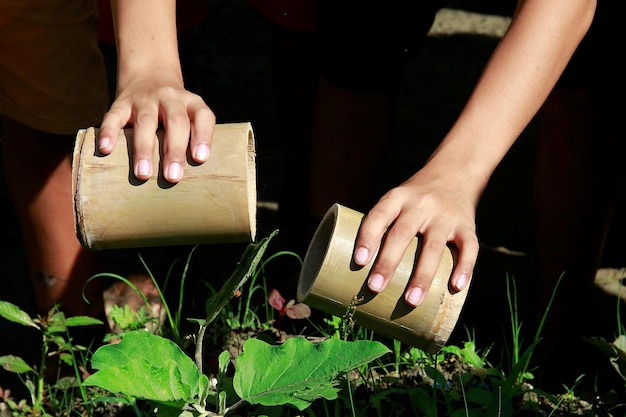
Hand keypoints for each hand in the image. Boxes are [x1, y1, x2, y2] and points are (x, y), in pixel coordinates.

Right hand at [97, 77, 214, 183]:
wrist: (149, 74)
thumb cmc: (175, 112)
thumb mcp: (190, 115)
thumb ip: (191, 139)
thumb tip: (185, 179)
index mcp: (192, 103)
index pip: (203, 117)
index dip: (203, 136)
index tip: (200, 159)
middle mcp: (170, 98)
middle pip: (175, 122)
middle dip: (174, 151)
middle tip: (173, 177)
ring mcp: (145, 100)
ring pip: (145, 122)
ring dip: (144, 149)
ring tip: (143, 174)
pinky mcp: (121, 103)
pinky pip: (114, 117)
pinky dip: (109, 133)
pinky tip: (106, 149)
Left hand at [353, 168, 478, 306]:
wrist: (454, 173)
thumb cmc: (414, 199)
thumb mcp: (396, 200)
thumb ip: (382, 228)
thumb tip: (361, 271)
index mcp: (398, 197)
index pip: (379, 215)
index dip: (368, 237)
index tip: (359, 261)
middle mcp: (421, 205)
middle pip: (402, 234)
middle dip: (388, 263)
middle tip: (375, 288)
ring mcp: (445, 216)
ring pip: (433, 247)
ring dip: (422, 276)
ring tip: (411, 301)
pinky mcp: (467, 226)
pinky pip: (469, 248)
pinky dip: (464, 268)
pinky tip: (455, 287)